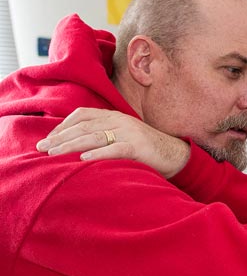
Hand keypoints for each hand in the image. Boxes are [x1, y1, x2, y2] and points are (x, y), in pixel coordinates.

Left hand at [36, 107, 189, 178]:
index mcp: (114, 116)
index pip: (82, 115)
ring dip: (71, 145)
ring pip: (94, 136)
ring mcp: (130, 132)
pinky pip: (115, 148)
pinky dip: (98, 153)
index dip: (62, 126)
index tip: (47, 139)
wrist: (176, 155)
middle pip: (83, 126)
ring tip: (54, 154)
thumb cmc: (146, 150)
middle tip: (41, 148)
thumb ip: (103, 136)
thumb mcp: (122, 138)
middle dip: (60, 137)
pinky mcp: (139, 146)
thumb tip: (75, 146)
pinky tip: (83, 159)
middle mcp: (120, 120)